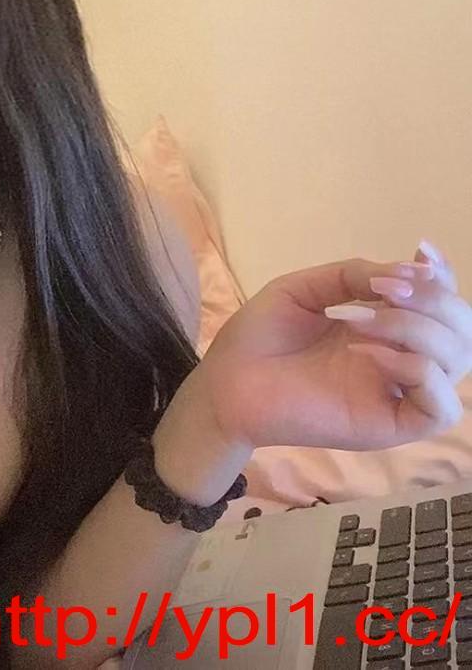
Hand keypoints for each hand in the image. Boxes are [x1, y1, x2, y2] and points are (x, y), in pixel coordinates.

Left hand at [190, 244, 470, 453]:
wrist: (226, 380)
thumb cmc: (258, 337)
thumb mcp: (304, 289)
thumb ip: (353, 275)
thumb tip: (409, 271)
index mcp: (382, 327)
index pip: (440, 304)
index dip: (442, 277)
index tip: (421, 251)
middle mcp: (398, 358)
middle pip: (461, 330)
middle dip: (436, 299)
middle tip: (387, 290)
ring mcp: (395, 392)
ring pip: (456, 361)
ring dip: (417, 328)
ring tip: (362, 320)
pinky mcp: (387, 424)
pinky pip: (440, 406)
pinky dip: (418, 371)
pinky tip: (370, 354)